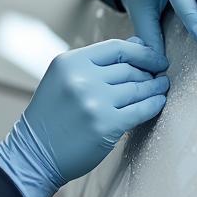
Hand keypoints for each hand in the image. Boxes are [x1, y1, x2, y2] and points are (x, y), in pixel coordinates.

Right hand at [0, 37, 169, 196]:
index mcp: (69, 62)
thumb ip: (98, 62)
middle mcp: (81, 78)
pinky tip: (159, 102)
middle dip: (149, 72)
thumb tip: (139, 43)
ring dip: (155, 88)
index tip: (154, 58)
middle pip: (129, 68)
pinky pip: (141, 110)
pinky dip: (154, 105)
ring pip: (137, 88)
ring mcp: (94, 102)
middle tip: (159, 76)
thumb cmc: (52, 116)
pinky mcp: (106, 125)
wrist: (34, 154)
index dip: (141, 52)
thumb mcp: (65, 79)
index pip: (116, 47)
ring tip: (162, 87)